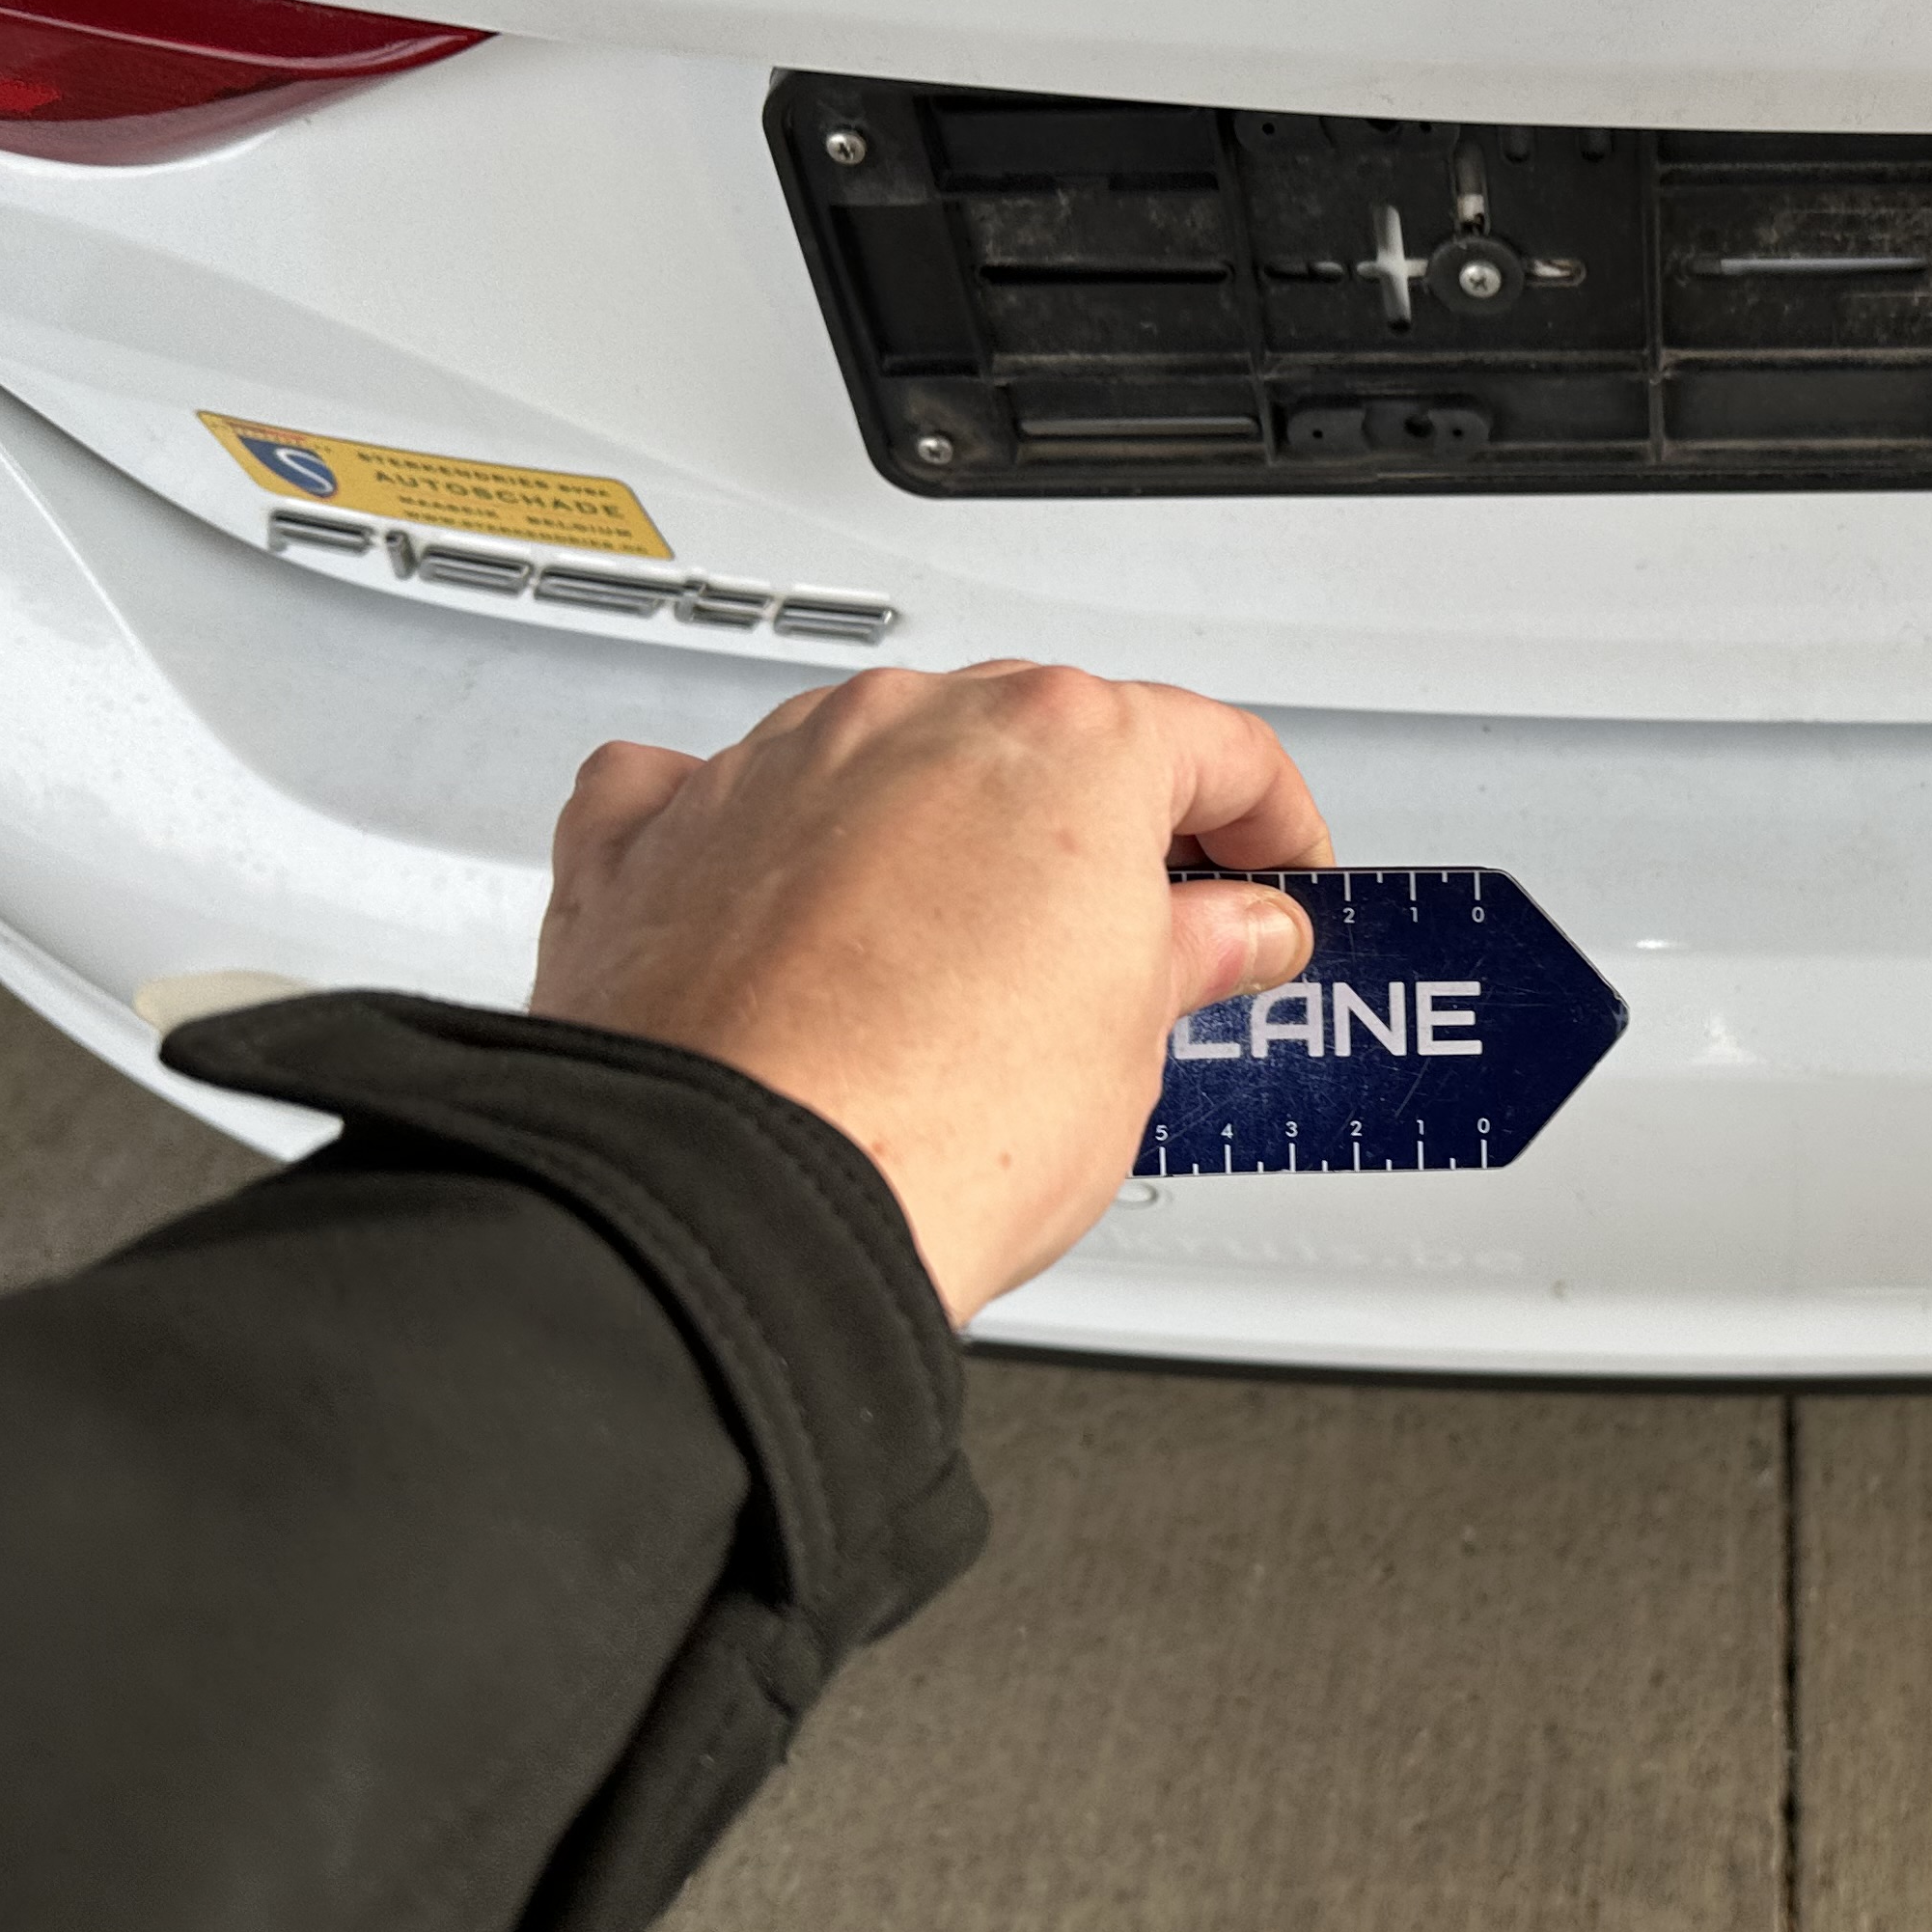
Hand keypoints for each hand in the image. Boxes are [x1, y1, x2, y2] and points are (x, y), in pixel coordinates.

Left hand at [528, 663, 1328, 1318]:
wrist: (731, 1207)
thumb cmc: (928, 1126)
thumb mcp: (1131, 1048)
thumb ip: (1188, 957)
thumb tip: (1228, 932)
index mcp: (1063, 744)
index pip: (1214, 746)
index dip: (1270, 822)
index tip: (1276, 873)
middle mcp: (913, 724)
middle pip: (1045, 739)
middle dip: (1104, 827)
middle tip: (1149, 931)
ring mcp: (776, 767)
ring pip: (887, 761)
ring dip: (938, 830)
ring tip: (972, 958)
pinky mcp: (656, 838)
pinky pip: (714, 795)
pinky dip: (757, 837)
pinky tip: (789, 903)